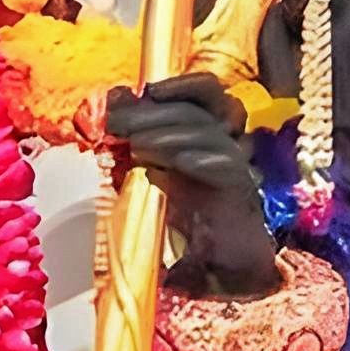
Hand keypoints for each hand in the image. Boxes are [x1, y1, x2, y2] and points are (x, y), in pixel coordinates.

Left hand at [105, 73, 281, 294]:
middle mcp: (224, 143)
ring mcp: (235, 165)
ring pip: (209, 134)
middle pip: (199, 111)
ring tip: (137, 146)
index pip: (204, 93)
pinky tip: (168, 168)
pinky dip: (197, 162)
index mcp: (206, 134)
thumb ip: (131, 143)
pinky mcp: (241, 190)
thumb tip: (108, 105)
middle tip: (121, 123)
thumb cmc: (186, 221)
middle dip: (156, 113)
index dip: (179, 85)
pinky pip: (225, 167)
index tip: (148, 90)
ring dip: (169, 136)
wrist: (220, 266)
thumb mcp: (148, 175)